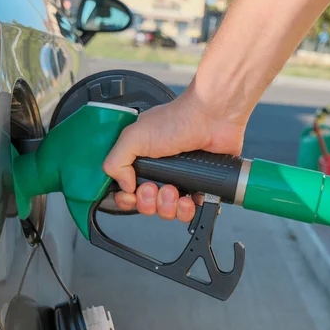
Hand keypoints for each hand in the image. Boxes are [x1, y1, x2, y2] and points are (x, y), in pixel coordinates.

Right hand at [102, 83, 246, 222]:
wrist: (213, 118)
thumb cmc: (178, 119)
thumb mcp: (134, 136)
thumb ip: (116, 161)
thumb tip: (124, 186)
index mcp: (141, 159)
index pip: (126, 189)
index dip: (126, 198)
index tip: (131, 194)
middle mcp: (159, 171)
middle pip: (145, 204)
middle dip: (148, 202)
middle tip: (154, 188)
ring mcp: (180, 179)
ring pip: (166, 211)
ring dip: (167, 206)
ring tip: (173, 191)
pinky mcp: (200, 187)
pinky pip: (189, 211)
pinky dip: (188, 210)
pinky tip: (189, 199)